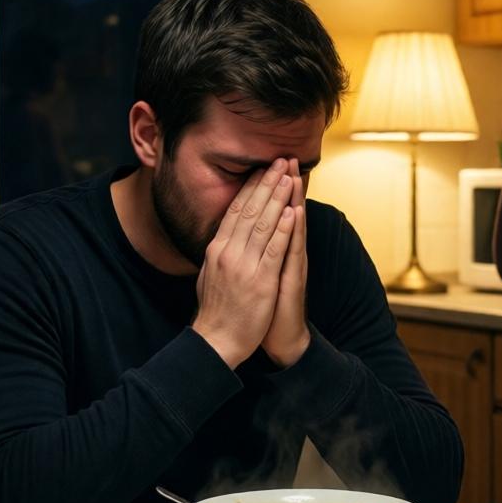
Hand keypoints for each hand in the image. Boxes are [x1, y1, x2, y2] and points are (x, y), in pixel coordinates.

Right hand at [193, 159, 295, 367]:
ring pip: (263, 224)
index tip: (261, 168)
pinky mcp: (261, 281)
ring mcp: (244, 266)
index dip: (250, 187)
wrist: (216, 341)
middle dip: (266, 183)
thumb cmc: (216, 310)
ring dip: (277, 198)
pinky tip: (292, 212)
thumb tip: (221, 233)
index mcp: (217, 249)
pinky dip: (283, 229)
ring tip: (289, 177)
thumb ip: (218, 252)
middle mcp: (228, 252)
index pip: (234, 210)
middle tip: (279, 161)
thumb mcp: (209, 274)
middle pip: (249, 210)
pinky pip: (274, 250)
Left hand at [262, 158, 310, 366]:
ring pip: (292, 226)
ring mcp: (291, 265)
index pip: (271, 213)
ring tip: (294, 174)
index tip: (267, 164)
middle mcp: (285, 254)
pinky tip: (295, 212)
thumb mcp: (254, 275)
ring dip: (292, 199)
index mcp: (272, 251)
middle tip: (286, 157)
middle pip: (284, 212)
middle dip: (283, 185)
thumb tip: (239, 235)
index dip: (269, 189)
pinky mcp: (292, 279)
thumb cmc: (264, 309)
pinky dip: (293, 231)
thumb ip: (252, 253)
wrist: (280, 339)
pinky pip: (292, 251)